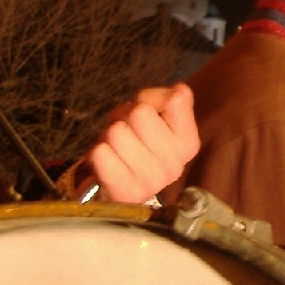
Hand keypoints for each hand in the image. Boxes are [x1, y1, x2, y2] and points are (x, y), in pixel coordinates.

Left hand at [85, 83, 199, 203]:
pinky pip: (100, 153)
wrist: (121, 191)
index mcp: (188, 144)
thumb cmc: (138, 145)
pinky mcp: (125, 191)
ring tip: (115, 146)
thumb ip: (166, 99)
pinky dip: (97, 152)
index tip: (148, 112)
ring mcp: (151, 181)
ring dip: (108, 134)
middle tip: (125, 129)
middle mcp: (175, 165)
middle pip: (139, 112)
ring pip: (116, 131)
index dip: (152, 97)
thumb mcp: (158, 119)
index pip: (175, 99)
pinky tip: (107, 162)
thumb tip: (177, 92)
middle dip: (124, 114)